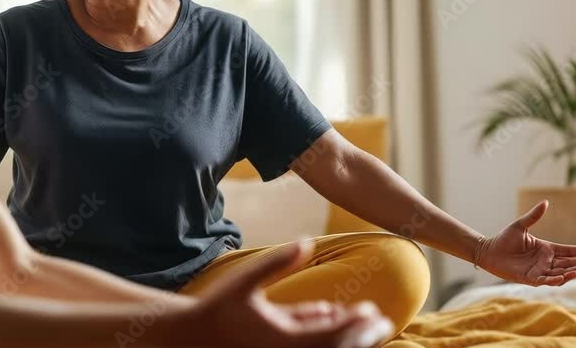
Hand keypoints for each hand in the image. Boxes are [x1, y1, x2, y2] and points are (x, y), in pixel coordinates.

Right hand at [176, 240, 394, 347]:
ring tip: (367, 326)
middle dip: (361, 337)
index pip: (332, 335)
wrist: (190, 337)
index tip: (375, 311)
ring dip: (346, 339)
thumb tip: (305, 240)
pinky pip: (303, 344)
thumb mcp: (245, 281)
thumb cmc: (217, 307)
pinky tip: (328, 314)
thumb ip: (277, 263)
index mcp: (284, 339)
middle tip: (385, 323)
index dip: (356, 324)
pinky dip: (319, 331)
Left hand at [480, 200, 575, 285]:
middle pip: (569, 263)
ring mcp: (539, 271)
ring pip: (561, 273)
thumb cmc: (504, 239)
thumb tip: (545, 201)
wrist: (488, 251)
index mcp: (546, 249)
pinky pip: (545, 280)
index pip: (569, 251)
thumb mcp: (520, 225)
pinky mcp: (530, 278)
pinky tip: (564, 276)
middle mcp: (546, 261)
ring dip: (573, 271)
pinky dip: (555, 279)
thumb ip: (534, 216)